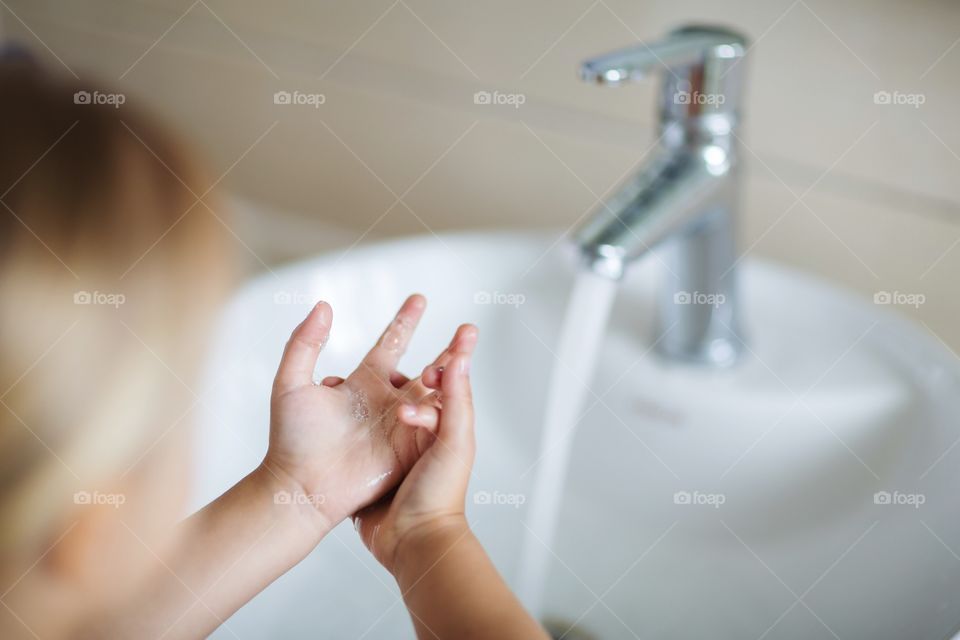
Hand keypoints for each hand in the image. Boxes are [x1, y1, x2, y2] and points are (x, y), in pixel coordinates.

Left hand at [260, 294, 476, 532]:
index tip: (420, 298)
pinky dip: (444, 406)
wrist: (301, 485)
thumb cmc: (291, 439)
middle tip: (469, 330)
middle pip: (426, 367)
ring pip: (437, 394)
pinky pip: (435, 424)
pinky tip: (444, 390)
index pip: (392, 343)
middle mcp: (387, 400)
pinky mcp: (410, 449)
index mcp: (364, 382)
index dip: (406, 320)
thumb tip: (323, 305)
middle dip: (450, 348)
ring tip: (464, 351)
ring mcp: (402, 425)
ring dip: (455, 373)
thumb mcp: (291, 383)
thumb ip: (304, 342)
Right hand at [353, 336, 477, 573]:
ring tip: (352, 383)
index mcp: (443, 426)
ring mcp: (392, 448)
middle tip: (391, 376)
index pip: (444, 384)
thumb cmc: (439, 493)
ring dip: (366, 392)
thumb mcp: (454, 440)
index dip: (440, 366)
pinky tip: (333, 403)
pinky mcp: (370, 463)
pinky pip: (357, 431)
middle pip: (409, 392)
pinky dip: (345, 414)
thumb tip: (461, 358)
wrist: (411, 541)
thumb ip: (456, 399)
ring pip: (379, 408)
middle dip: (399, 377)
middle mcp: (419, 434)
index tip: (429, 371)